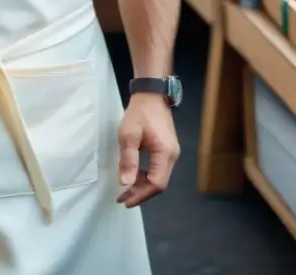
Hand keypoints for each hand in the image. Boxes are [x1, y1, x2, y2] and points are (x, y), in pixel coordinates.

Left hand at [116, 93, 179, 207]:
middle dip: (140, 193)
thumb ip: (128, 160)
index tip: (125, 201)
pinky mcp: (167, 149)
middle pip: (159, 184)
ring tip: (125, 190)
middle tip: (122, 199)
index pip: (156, 183)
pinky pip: (158, 169)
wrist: (151, 95)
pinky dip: (146, 176)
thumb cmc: (139, 113)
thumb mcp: (128, 135)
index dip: (140, 195)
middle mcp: (172, 156)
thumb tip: (125, 184)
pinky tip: (134, 176)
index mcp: (165, 154)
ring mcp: (172, 153)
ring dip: (142, 186)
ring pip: (159, 177)